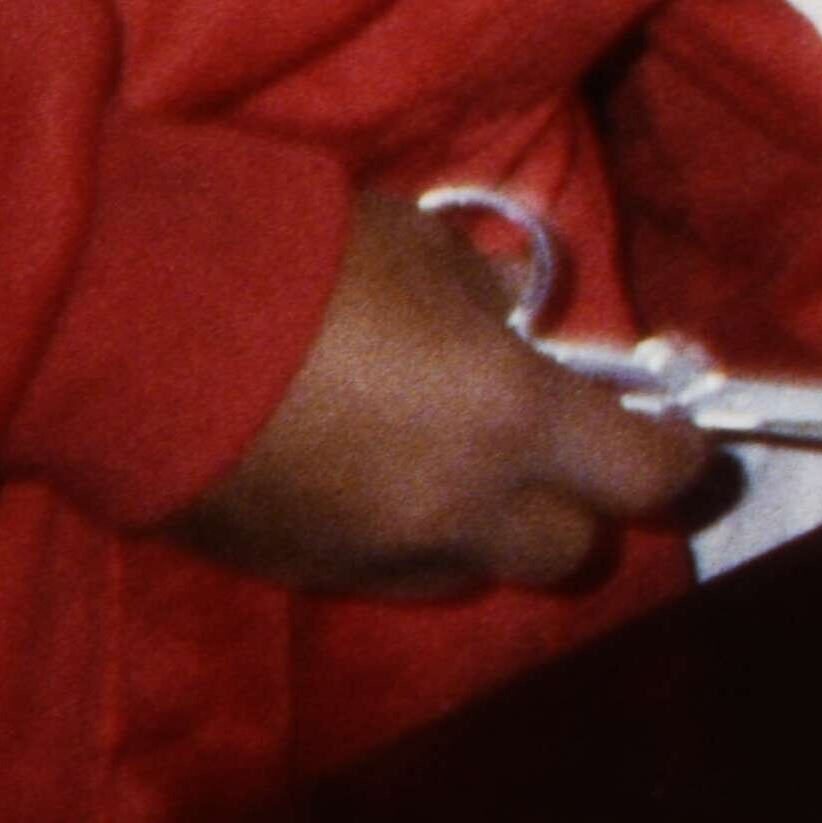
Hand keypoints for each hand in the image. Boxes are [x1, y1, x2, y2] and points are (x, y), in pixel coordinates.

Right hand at [160, 195, 713, 596]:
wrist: (145, 326)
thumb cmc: (304, 267)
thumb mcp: (424, 249)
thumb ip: (491, 291)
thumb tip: (518, 308)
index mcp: (515, 420)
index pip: (646, 476)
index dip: (673, 458)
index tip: (676, 438)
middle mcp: (464, 506)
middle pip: (570, 551)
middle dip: (575, 506)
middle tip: (553, 455)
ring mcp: (381, 551)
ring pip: (475, 571)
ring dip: (485, 531)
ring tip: (450, 469)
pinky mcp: (306, 571)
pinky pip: (387, 573)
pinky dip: (402, 540)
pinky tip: (370, 485)